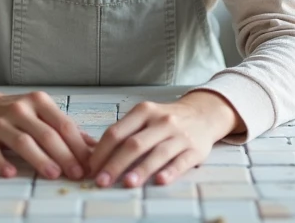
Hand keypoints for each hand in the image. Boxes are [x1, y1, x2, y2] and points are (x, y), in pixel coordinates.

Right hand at [0, 90, 96, 180]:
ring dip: (39, 159)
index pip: (63, 125)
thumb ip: (65, 128)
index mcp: (38, 102)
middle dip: (64, 155)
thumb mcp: (40, 112)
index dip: (78, 145)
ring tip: (54, 174)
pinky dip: (1, 162)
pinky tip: (10, 172)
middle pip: (46, 134)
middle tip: (76, 173)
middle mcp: (20, 109)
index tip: (90, 164)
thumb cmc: (13, 112)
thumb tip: (93, 146)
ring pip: (22, 141)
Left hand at [87, 91, 240, 187]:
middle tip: (102, 181)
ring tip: (127, 183)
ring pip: (157, 153)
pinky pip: (181, 162)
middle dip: (115, 164)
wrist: (203, 114)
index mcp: (143, 111)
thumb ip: (125, 132)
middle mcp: (161, 121)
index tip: (91, 168)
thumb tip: (97, 156)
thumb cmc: (166, 120)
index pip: (117, 132)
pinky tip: (159, 181)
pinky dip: (170, 172)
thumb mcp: (145, 116)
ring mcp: (179, 135)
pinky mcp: (195, 149)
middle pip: (134, 144)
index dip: (101, 151)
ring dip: (140, 170)